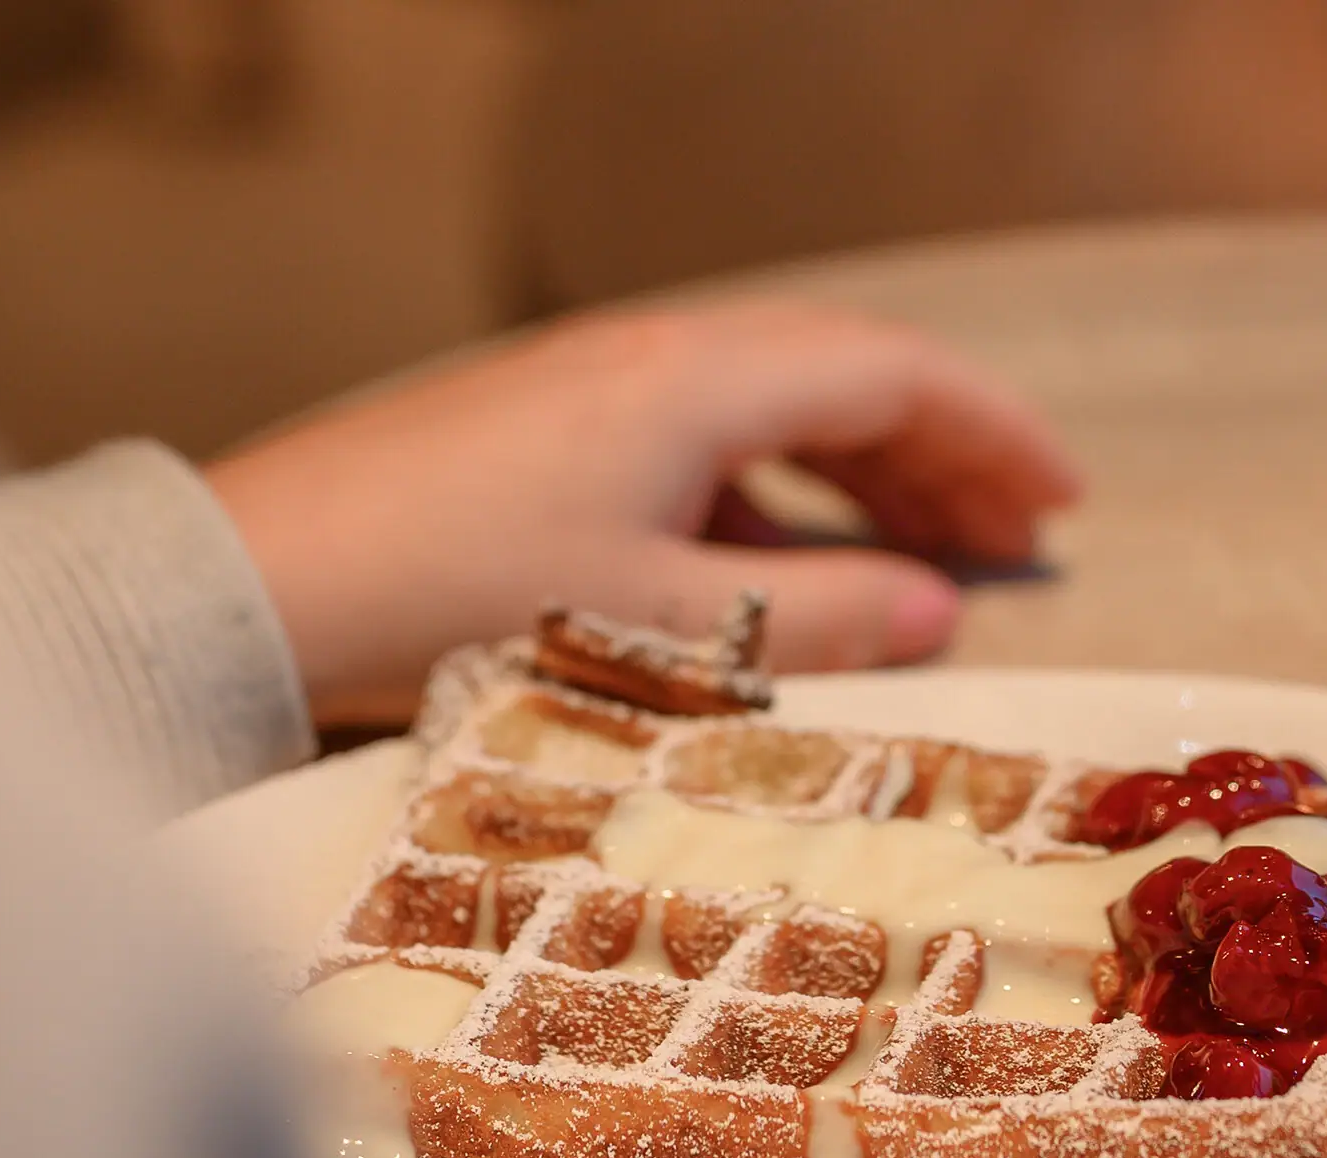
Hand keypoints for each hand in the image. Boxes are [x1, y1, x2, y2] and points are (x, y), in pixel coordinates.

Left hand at [207, 300, 1081, 720]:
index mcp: (696, 382)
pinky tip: (794, 571)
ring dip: (866, 478)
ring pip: (775, 415)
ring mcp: (598, 392)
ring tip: (933, 558)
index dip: (993, 432)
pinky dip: (781, 502)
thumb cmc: (455, 597)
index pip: (890, 375)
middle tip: (1023, 538)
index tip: (1064, 500)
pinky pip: (709, 450)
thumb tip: (938, 611)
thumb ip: (815, 620)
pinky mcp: (552, 437)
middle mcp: (655, 361)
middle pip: (841, 382)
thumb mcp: (660, 626)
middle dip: (944, 454)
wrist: (262, 583)